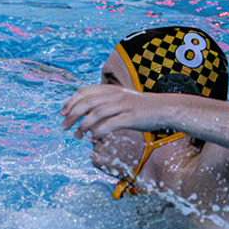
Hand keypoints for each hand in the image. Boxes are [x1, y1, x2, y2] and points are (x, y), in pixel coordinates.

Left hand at [61, 85, 188, 141]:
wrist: (166, 108)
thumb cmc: (141, 107)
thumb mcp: (121, 100)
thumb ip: (104, 104)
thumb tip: (85, 119)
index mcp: (111, 89)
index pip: (84, 92)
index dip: (71, 102)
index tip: (62, 113)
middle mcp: (115, 95)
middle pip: (86, 103)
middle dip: (72, 115)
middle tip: (64, 127)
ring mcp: (123, 105)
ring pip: (95, 114)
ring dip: (83, 126)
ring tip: (76, 136)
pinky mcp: (131, 117)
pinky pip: (110, 124)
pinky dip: (98, 132)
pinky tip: (92, 138)